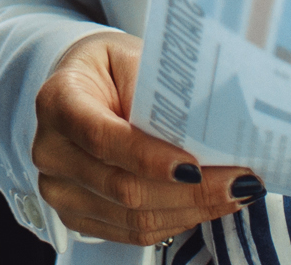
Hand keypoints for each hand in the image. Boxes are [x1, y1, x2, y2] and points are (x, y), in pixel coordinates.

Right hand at [33, 32, 256, 243]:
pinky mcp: (76, 216)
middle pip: (124, 187)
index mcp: (57, 101)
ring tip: (235, 193)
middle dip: (190, 191)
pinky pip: (133, 232)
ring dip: (192, 210)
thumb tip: (209, 126)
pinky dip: (177, 222)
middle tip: (240, 181)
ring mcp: (59, 190)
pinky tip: (207, 205)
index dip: (148, 157)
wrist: (83, 90)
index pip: (102, 138)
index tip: (195, 166)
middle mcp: (50, 151)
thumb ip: (160, 90)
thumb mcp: (132, 59)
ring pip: (134, 217)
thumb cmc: (112, 70)